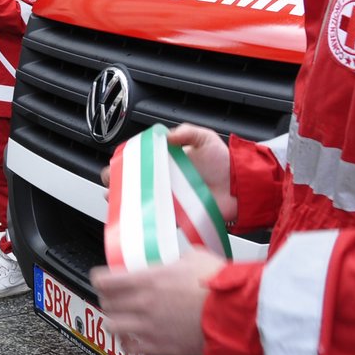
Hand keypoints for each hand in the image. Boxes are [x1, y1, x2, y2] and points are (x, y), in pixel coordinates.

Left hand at [92, 246, 224, 354]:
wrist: (237, 315)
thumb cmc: (221, 288)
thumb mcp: (195, 257)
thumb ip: (177, 259)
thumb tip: (177, 260)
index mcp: (147, 281)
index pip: (104, 281)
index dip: (100, 280)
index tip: (102, 280)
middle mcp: (143, 305)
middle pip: (106, 304)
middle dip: (108, 299)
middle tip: (115, 298)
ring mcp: (150, 328)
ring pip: (113, 327)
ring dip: (116, 322)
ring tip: (123, 319)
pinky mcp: (161, 348)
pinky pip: (131, 349)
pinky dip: (129, 344)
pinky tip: (135, 339)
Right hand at [100, 124, 237, 225]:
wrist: (243, 187)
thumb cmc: (225, 162)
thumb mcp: (205, 138)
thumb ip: (186, 132)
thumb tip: (165, 135)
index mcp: (164, 160)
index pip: (136, 160)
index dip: (122, 163)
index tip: (116, 166)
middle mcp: (162, 180)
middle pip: (131, 183)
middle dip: (116, 184)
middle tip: (112, 185)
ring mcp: (167, 199)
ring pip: (138, 203)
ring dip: (124, 203)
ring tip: (116, 202)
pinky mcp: (175, 216)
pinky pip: (156, 220)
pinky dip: (144, 221)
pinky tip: (134, 219)